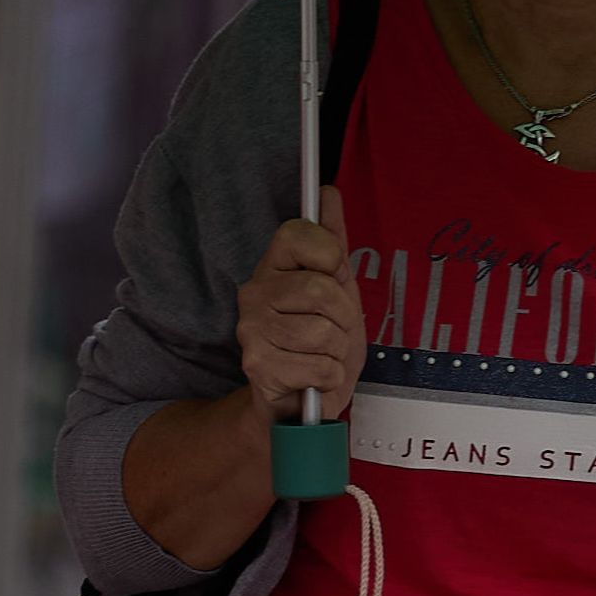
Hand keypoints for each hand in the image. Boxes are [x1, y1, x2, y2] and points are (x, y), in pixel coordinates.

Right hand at [236, 189, 363, 421]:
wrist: (300, 401)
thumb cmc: (320, 342)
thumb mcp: (338, 289)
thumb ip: (333, 242)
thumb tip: (327, 193)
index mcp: (274, 266)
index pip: (298, 233)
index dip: (329, 255)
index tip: (332, 274)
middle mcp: (255, 292)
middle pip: (320, 289)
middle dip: (344, 317)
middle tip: (334, 330)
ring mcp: (252, 329)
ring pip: (322, 331)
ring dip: (337, 351)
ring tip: (323, 355)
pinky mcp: (258, 366)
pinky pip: (319, 365)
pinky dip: (329, 376)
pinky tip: (314, 376)